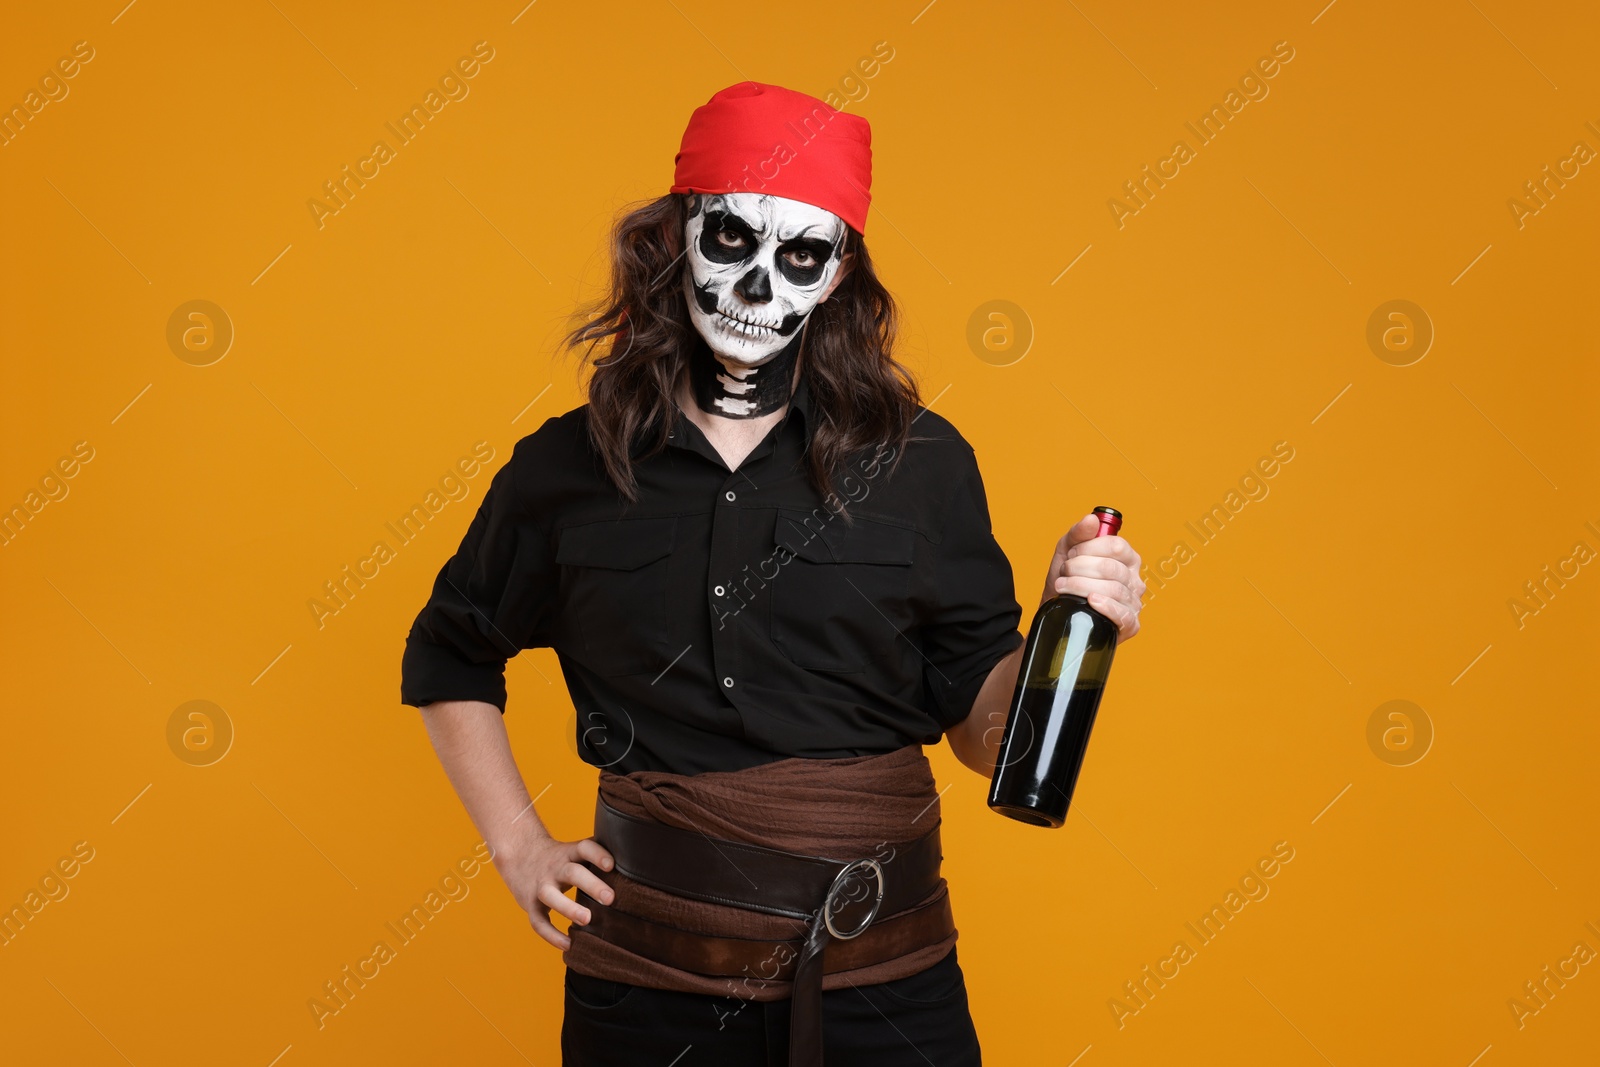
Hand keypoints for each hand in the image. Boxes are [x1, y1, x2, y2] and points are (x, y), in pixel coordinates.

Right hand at [490, 828, 615, 950]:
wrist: (519, 855)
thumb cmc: (560, 858)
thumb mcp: (575, 851)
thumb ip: (598, 858)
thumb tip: (638, 870)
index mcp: (569, 853)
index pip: (584, 847)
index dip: (597, 854)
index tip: (612, 865)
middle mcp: (555, 867)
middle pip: (572, 872)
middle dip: (590, 884)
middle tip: (610, 898)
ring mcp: (541, 885)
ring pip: (551, 896)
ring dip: (568, 907)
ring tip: (587, 919)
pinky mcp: (531, 904)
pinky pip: (538, 921)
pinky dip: (551, 935)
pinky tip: (568, 945)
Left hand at [1042, 511, 1146, 641]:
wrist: (1059, 612)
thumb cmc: (1068, 580)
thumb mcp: (1067, 552)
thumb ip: (1079, 533)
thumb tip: (1091, 519)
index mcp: (1128, 559)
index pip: (1116, 546)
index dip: (1089, 548)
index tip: (1071, 554)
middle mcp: (1135, 580)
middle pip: (1111, 568)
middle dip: (1080, 568)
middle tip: (1064, 572)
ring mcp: (1134, 602)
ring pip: (1112, 589)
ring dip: (1081, 586)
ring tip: (1063, 586)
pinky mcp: (1131, 624)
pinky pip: (1122, 614)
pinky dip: (1105, 606)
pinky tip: (1091, 601)